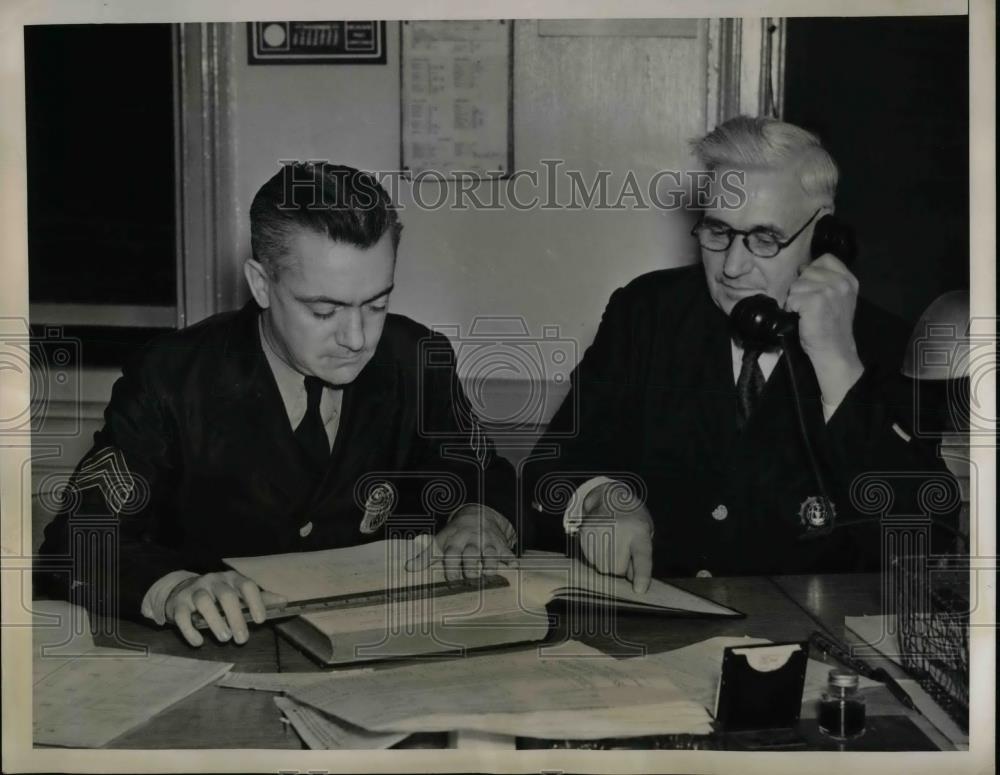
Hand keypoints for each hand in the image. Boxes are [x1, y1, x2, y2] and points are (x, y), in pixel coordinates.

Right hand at [164, 570, 285, 646]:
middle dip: (236, 617)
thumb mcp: (239, 594)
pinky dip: (190, 630)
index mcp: (232, 579)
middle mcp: (213, 581)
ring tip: (224, 637)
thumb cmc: (218, 596)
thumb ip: (261, 598)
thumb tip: (285, 601)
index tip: (260, 620)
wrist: (183, 591)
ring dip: (215, 621)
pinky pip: (182, 615)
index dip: (255, 601)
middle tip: (242, 639)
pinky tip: (199, 642)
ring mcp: (194, 590)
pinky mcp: (177, 603)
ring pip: (204, 601)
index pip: (246, 585)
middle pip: (226, 595)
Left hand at [405, 504, 515, 580]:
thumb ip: (425, 555)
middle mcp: (471, 540)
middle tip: (470, 582)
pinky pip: (508, 552)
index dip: (452, 568)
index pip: (452, 553)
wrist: (478, 514)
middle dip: (471, 569)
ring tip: (488, 576)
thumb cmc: (455, 534)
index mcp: (455, 540)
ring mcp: (488, 541)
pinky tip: (511, 568)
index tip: (452, 582)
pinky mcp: (501, 544)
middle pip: (472, 554)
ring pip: (490, 553)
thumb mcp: (440, 541)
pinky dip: (510, 560)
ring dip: (490, 565)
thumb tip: (408, 568)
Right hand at [577, 481, 653, 592]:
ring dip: (607, 563)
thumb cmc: (632, 521)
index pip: (642, 557)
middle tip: (622, 552)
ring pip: (602, 567)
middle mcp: (619, 529)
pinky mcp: (585, 532)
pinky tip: (601, 542)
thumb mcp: (644, 534)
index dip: (641, 575)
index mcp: (639, 531)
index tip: (640, 590)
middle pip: (617, 569)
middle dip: (620, 567)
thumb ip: (639, 557)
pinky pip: (590, 560)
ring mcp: (599, 530)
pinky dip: (596, 556)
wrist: (610, 497)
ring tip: (611, 544)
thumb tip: (628, 578)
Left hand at [786, 254, 864, 404]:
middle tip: (809, 305)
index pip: (825, 258)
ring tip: (806, 312)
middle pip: (807, 271)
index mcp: (848, 279)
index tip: (813, 288)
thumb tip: (802, 267)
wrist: (834, 350)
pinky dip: (792, 309)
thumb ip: (825, 281)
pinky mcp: (816, 300)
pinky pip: (792, 298)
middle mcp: (841, 282)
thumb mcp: (836, 298)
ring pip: (797, 285)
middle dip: (802, 288)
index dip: (812, 271)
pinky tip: (802, 318)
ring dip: (796, 299)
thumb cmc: (831, 326)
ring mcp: (829, 290)